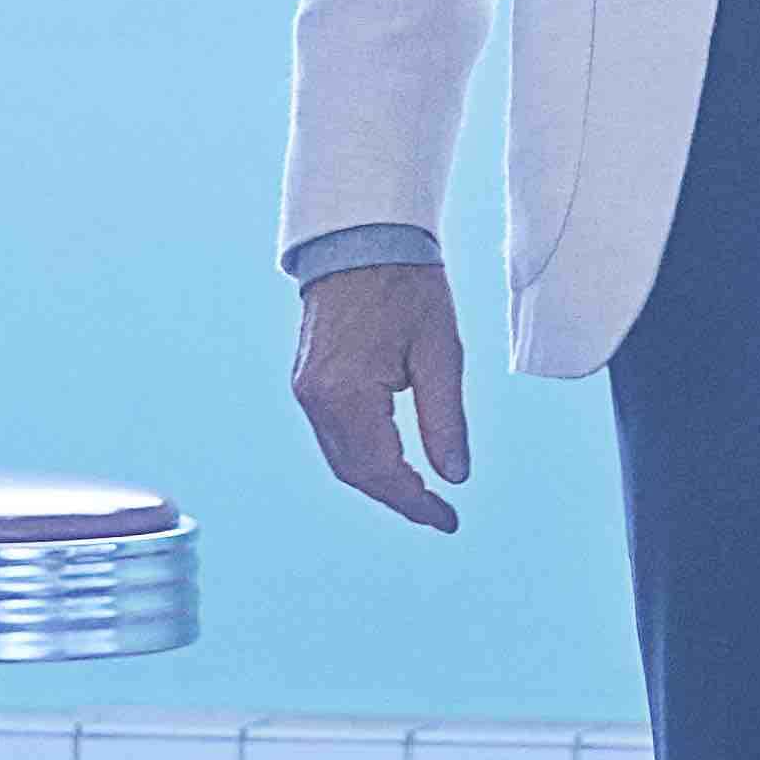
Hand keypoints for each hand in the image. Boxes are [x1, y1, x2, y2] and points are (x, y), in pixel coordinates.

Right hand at [295, 263, 474, 532]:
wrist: (363, 239)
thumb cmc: (406, 286)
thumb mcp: (440, 352)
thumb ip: (445, 419)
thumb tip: (454, 475)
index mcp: (347, 393)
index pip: (381, 471)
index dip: (416, 502)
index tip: (447, 520)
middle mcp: (316, 398)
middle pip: (355, 473)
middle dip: (397, 498)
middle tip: (438, 512)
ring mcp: (306, 390)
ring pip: (341, 458)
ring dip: (379, 481)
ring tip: (421, 494)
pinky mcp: (308, 381)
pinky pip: (333, 436)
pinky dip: (363, 456)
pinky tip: (392, 461)